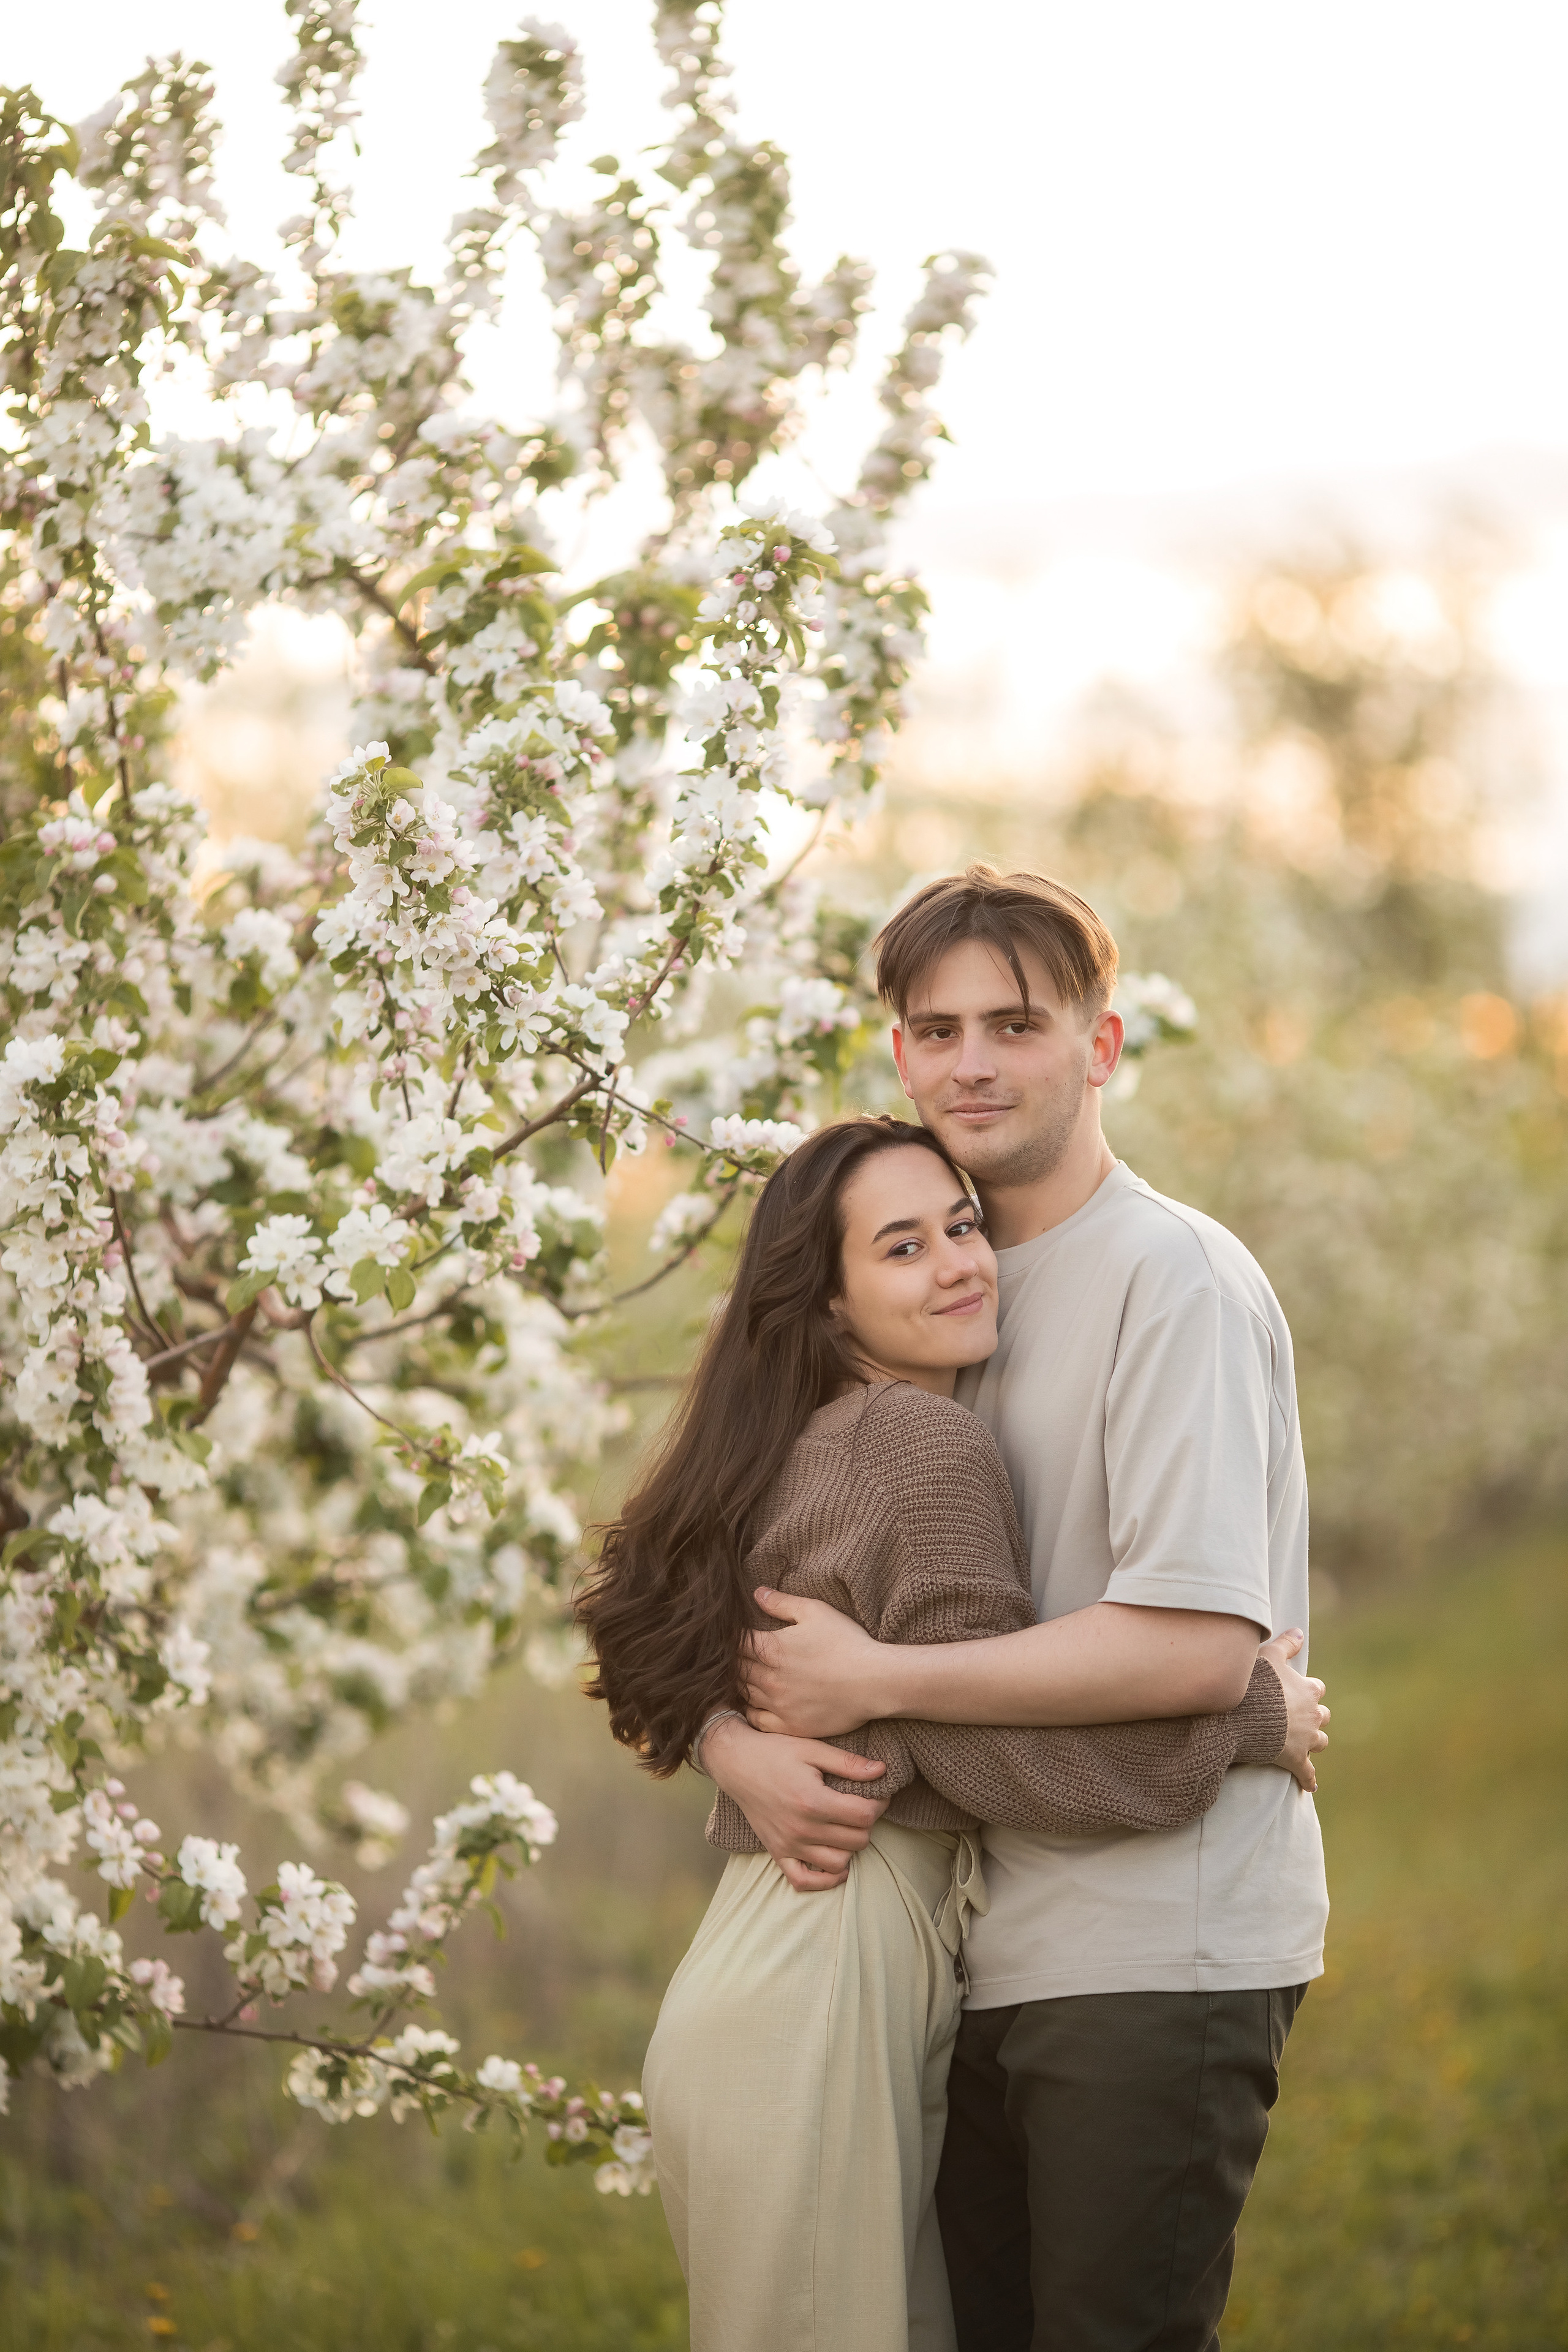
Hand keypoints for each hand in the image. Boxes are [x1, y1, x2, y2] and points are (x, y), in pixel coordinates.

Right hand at [702, 1714, 887, 1892]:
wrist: (736, 1763)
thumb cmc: (775, 1751)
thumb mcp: (813, 1749)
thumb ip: (849, 1763)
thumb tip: (882, 1771)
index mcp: (813, 1801)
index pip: (864, 1815)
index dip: (879, 1803)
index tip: (878, 1793)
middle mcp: (802, 1828)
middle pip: (857, 1840)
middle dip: (867, 1823)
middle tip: (862, 1806)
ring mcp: (788, 1845)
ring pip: (838, 1863)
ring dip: (850, 1847)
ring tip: (846, 1827)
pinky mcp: (777, 1852)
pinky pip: (804, 1881)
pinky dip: (824, 1879)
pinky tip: (835, 1862)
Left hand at [741, 1587, 887, 1737]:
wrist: (874, 1681)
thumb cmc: (847, 1643)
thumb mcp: (816, 1612)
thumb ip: (782, 1603)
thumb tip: (756, 1593)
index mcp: (772, 1649)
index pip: (735, 1643)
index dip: (731, 1639)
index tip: (733, 1636)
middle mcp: (769, 1679)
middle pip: (735, 1669)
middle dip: (732, 1662)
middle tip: (734, 1657)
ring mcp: (778, 1705)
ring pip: (742, 1694)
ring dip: (738, 1685)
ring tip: (741, 1677)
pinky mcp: (789, 1725)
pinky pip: (757, 1720)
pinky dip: (750, 1711)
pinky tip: (755, 1703)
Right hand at [1258, 1628, 1329, 1792]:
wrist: (1242, 1715)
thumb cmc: (1255, 1683)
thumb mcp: (1268, 1655)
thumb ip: (1286, 1643)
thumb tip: (1300, 1631)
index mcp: (1307, 1690)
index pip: (1316, 1688)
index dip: (1307, 1689)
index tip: (1295, 1691)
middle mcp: (1312, 1715)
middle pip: (1323, 1716)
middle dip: (1314, 1716)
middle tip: (1300, 1718)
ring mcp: (1305, 1739)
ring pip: (1320, 1742)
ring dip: (1314, 1742)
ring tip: (1305, 1745)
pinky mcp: (1295, 1760)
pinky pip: (1307, 1773)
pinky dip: (1308, 1779)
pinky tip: (1309, 1786)